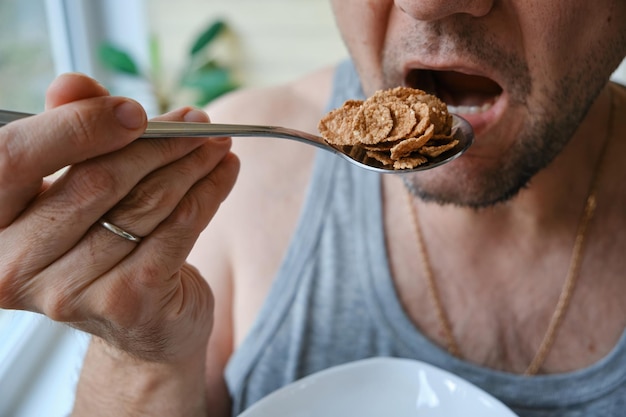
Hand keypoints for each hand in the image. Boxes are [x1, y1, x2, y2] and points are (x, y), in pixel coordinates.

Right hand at [0, 73, 238, 364]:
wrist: (137, 324)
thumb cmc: (98, 246)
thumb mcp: (72, 188)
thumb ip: (68, 134)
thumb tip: (72, 84)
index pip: (14, 157)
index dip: (78, 125)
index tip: (134, 110)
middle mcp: (14, 266)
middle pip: (96, 179)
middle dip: (158, 142)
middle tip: (198, 121)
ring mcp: (69, 292)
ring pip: (145, 202)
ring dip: (191, 163)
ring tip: (216, 141)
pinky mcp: (126, 302)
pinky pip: (178, 228)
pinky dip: (209, 192)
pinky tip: (225, 171)